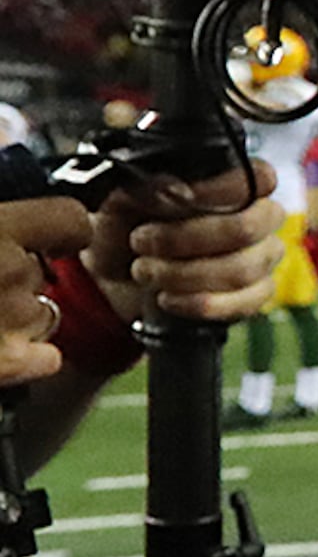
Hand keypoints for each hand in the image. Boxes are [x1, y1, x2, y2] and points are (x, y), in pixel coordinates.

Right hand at [0, 194, 89, 386]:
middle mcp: (10, 270)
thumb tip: (12, 193)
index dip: (60, 228)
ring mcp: (12, 318)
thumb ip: (2, 215)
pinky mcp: (6, 363)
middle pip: (46, 271)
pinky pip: (45, 357)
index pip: (71, 218)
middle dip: (18, 277)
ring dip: (17, 317)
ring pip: (44, 314)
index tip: (50, 234)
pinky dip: (24, 358)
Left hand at [83, 159, 281, 326]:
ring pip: (241, 270)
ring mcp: (262, 258)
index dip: (222, 189)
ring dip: (182, 274)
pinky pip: (244, 303)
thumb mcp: (123, 199)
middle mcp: (260, 218)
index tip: (177, 197)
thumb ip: (148, 187)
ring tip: (143, 271)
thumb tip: (174, 187)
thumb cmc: (125, 227)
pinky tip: (167, 298)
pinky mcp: (255, 295)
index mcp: (237, 183)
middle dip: (185, 239)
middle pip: (247, 229)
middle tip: (140, 241)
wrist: (115, 274)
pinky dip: (197, 304)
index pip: (259, 178)